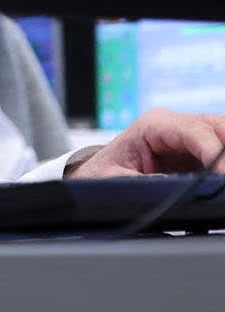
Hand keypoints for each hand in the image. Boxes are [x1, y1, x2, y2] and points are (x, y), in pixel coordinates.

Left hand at [71, 108, 224, 177]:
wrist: (99, 175)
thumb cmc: (104, 173)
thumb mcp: (115, 179)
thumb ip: (143, 182)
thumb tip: (173, 186)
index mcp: (153, 125)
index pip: (195, 131)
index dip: (215, 152)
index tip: (223, 174)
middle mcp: (174, 126)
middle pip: (216, 127)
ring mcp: (188, 138)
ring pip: (221, 136)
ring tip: (222, 182)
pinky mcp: (197, 154)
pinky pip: (220, 152)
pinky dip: (223, 163)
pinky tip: (220, 179)